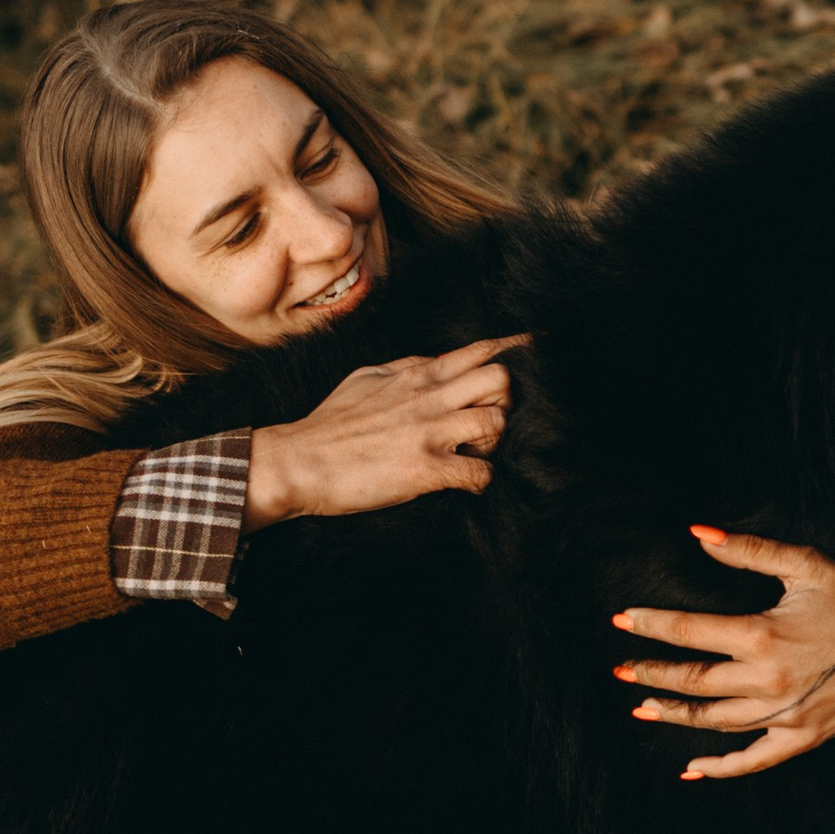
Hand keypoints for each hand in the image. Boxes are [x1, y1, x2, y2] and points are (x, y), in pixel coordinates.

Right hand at [244, 337, 524, 528]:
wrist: (297, 461)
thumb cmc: (330, 424)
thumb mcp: (366, 378)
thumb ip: (404, 368)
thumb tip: (432, 362)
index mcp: (417, 374)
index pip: (481, 350)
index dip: (515, 350)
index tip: (537, 351)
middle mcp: (429, 397)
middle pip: (501, 381)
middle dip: (506, 403)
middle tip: (486, 423)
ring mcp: (429, 432)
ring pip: (496, 424)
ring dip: (493, 443)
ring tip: (471, 454)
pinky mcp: (425, 469)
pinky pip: (479, 473)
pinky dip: (479, 480)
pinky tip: (463, 483)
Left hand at [614, 526, 834, 781]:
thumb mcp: (806, 566)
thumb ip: (748, 550)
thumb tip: (699, 533)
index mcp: (762, 636)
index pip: (688, 632)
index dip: (650, 625)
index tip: (621, 621)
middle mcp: (766, 681)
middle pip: (692, 681)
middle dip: (650, 673)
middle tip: (619, 670)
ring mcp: (782, 715)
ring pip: (712, 721)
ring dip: (673, 714)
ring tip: (642, 706)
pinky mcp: (800, 737)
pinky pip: (751, 761)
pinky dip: (719, 768)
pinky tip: (690, 767)